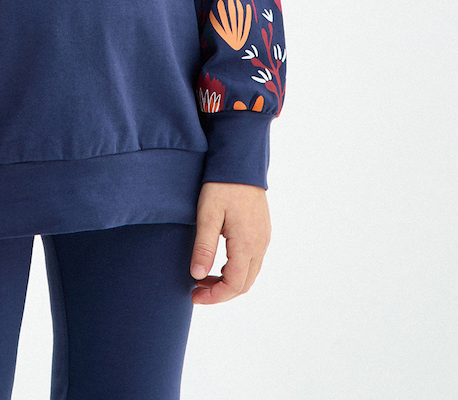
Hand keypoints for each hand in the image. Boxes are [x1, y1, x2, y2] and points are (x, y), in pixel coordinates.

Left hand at [190, 181, 270, 304]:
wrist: (240, 161)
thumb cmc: (222, 185)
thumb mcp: (207, 214)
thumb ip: (204, 246)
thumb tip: (197, 276)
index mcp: (247, 243)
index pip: (234, 285)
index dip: (214, 296)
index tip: (194, 296)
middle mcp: (260, 245)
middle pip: (244, 284)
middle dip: (220, 292)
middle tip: (196, 289)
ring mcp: (263, 238)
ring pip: (249, 274)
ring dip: (228, 281)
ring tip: (203, 276)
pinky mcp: (262, 231)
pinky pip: (252, 261)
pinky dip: (235, 269)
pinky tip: (218, 262)